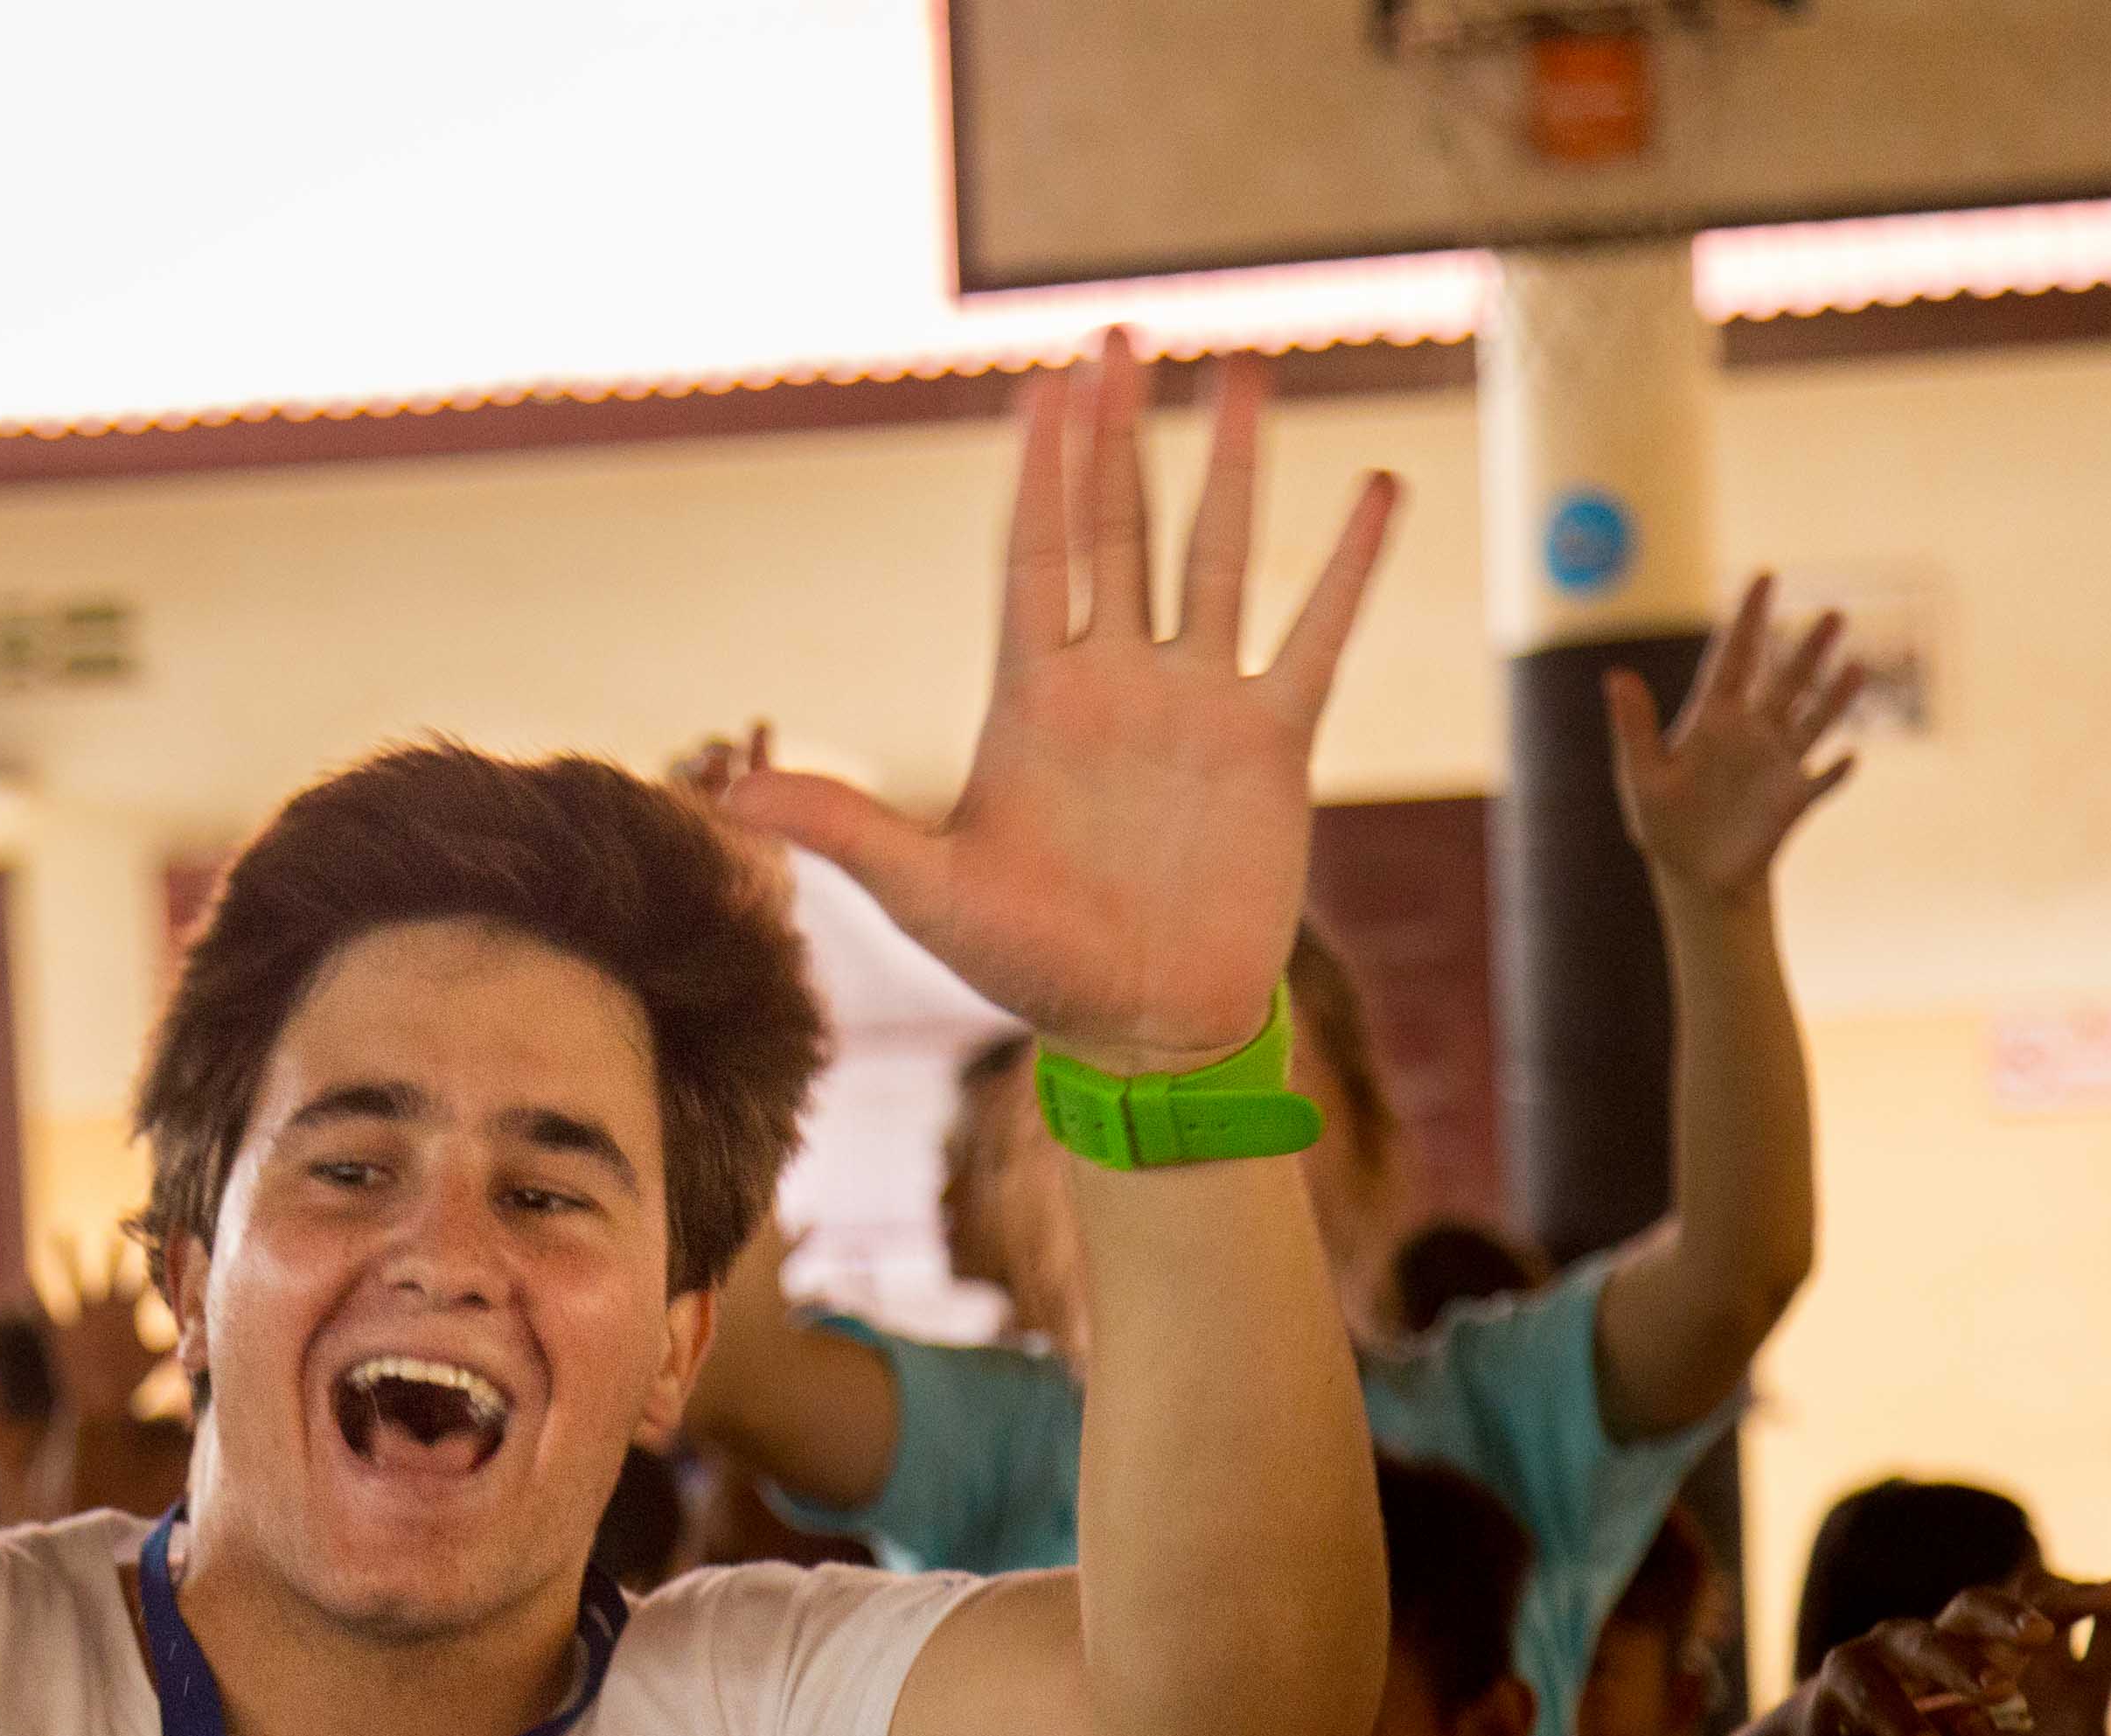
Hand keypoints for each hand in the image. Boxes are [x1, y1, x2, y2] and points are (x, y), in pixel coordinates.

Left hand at [43, 1235, 170, 1422]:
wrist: (101, 1403)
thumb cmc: (133, 1382)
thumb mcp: (161, 1359)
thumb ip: (180, 1341)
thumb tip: (207, 1335)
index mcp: (127, 1309)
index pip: (141, 1279)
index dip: (149, 1263)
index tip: (157, 1247)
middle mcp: (102, 1305)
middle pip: (108, 1268)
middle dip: (113, 1250)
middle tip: (115, 1231)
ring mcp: (78, 1314)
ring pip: (70, 1275)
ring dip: (65, 1253)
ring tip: (57, 1233)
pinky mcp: (58, 1329)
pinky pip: (44, 1305)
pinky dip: (35, 1293)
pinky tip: (27, 1281)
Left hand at [714, 337, 1396, 1069]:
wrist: (1141, 1027)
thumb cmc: (1028, 964)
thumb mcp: (927, 893)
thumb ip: (844, 827)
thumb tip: (731, 790)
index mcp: (1033, 700)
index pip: (1035, 554)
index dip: (1041, 468)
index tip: (1046, 381)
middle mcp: (1116, 681)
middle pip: (1117, 526)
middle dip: (1118, 432)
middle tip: (1121, 332)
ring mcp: (1199, 703)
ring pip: (1217, 556)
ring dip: (1233, 466)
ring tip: (1246, 373)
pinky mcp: (1274, 742)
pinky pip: (1316, 634)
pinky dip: (1350, 565)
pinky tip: (1379, 486)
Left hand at [1607, 573, 1867, 901]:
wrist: (1695, 874)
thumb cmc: (1665, 823)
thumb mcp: (1642, 775)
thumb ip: (1634, 727)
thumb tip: (1614, 675)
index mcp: (1714, 719)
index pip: (1734, 658)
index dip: (1748, 617)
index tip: (1765, 575)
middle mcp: (1755, 732)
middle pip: (1787, 681)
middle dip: (1809, 650)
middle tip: (1833, 613)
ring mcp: (1779, 763)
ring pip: (1814, 721)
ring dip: (1836, 698)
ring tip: (1856, 667)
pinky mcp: (1795, 799)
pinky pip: (1822, 782)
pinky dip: (1835, 772)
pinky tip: (1849, 758)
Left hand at [1785, 1579, 2075, 1735]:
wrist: (1842, 1722)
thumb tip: (1971, 1726)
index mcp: (1849, 1674)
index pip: (1871, 1692)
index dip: (1900, 1722)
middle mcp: (1890, 1641)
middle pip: (1925, 1640)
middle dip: (1961, 1665)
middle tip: (1996, 1691)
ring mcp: (1936, 1630)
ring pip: (1975, 1611)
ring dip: (2010, 1620)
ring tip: (2042, 1633)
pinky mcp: (1979, 1631)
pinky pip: (2022, 1609)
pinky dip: (2062, 1601)